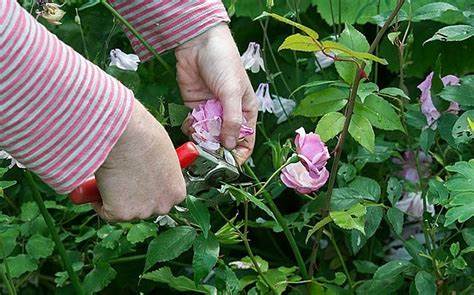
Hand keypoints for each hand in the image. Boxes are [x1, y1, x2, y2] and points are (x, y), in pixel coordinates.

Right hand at [92, 101, 185, 220]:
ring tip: (112, 174)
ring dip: (117, 197)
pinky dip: (98, 200)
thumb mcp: (164, 153)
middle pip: (146, 206)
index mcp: (177, 191)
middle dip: (135, 196)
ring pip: (125, 209)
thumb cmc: (143, 134)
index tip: (140, 178)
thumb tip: (150, 169)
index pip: (163, 197)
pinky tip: (98, 183)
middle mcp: (163, 206)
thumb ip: (161, 169)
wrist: (124, 133)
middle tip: (122, 177)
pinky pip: (105, 211)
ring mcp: (141, 211)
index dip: (149, 187)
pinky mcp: (119, 213)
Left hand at [175, 23, 256, 164]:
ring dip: (202, 139)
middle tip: (207, 151)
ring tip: (198, 134)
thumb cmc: (224, 64)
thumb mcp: (232, 92)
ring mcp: (212, 112)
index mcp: (246, 112)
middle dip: (217, 148)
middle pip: (225, 142)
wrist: (198, 43)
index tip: (228, 164)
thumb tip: (228, 146)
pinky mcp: (196, 107)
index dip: (238, 155)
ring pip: (208, 136)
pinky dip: (191, 128)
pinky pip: (194, 126)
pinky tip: (191, 121)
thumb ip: (232, 120)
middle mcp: (230, 115)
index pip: (245, 141)